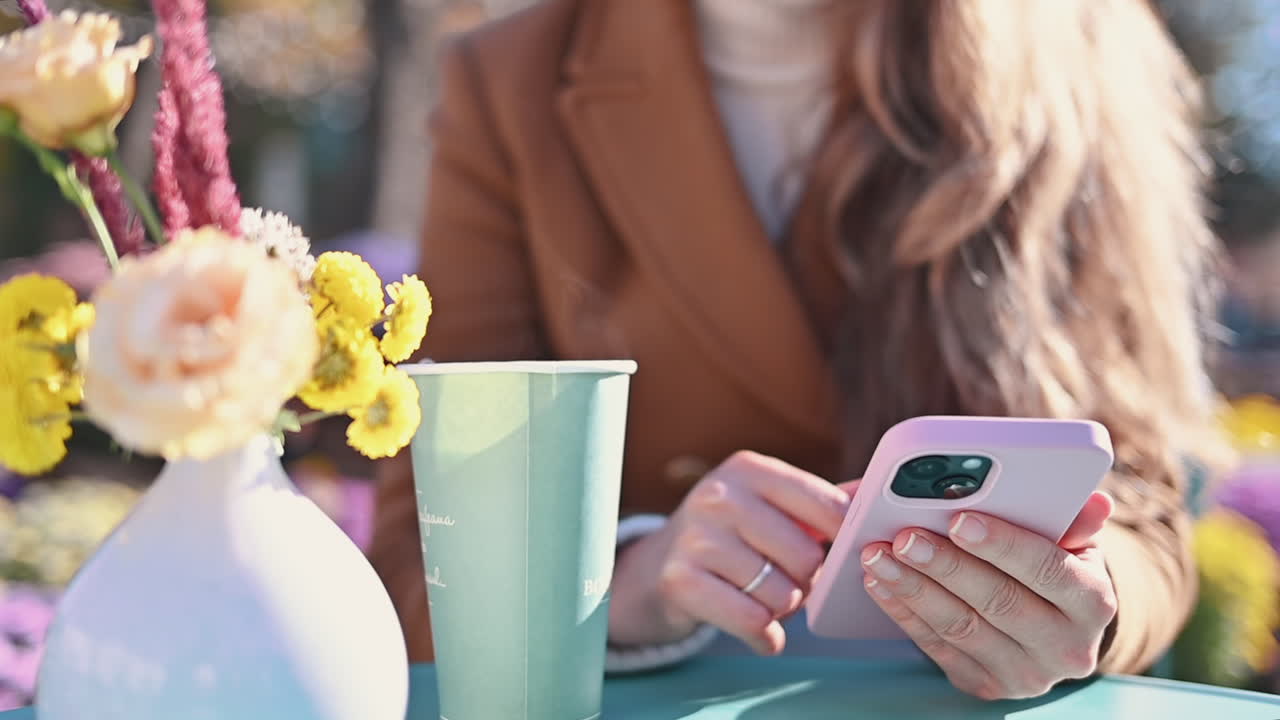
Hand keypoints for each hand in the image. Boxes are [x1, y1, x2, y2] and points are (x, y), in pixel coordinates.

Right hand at [608, 451, 850, 654]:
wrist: (657, 566)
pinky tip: (760, 631)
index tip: (836, 552)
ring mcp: (696, 538)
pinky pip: (752, 622)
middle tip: (788, 581)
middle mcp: (719, 496)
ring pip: (782, 595)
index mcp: (750, 469)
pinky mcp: (680, 581)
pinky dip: (765, 637)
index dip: (843, 539)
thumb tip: (875, 489)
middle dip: (807, 582)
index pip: (828, 506)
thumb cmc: (730, 535)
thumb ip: (822, 500)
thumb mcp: (769, 505)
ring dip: (783, 610)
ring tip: (764, 599)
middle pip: (807, 558)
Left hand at [860, 492, 1116, 699]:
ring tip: (878, 555)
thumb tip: (1095, 501)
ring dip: (913, 588)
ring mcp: (1025, 674)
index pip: (1048, 570)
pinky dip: (903, 613)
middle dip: (945, 565)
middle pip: (998, 601)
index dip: (1002, 544)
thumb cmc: (1056, 568)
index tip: (960, 519)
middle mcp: (1066, 647)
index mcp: (1094, 602)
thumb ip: (1073, 521)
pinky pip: (937, 647)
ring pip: (961, 626)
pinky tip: (880, 583)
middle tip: (905, 536)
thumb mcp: (1073, 543)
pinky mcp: (985, 685)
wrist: (1053, 630)